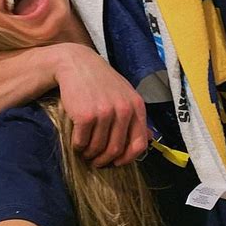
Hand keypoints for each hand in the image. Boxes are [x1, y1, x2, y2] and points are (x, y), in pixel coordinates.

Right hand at [54, 44, 147, 166]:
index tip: (116, 162)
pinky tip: (76, 141)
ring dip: (89, 154)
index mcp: (137, 106)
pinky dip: (77, 146)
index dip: (127, 158)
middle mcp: (124, 110)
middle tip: (95, 161)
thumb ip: (135, 115)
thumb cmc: (100, 80)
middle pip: (116, 149)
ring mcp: (105, 112)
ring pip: (97, 148)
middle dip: (104, 160)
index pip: (139, 144)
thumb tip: (148, 140)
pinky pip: (82, 142)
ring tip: (85, 151)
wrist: (76, 63)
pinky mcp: (86, 115)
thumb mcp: (124, 93)